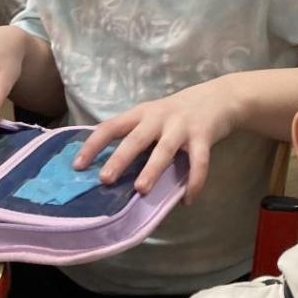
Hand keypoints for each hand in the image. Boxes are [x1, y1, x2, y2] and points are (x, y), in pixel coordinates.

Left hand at [73, 76, 244, 203]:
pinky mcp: (204, 136)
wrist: (220, 97)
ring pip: (164, 149)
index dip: (93, 145)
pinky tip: (187, 200)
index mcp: (141, 113)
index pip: (111, 127)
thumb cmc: (178, 113)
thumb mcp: (153, 117)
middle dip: (120, 158)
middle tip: (105, 179)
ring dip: (152, 169)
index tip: (77, 165)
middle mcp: (159, 118)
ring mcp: (182, 126)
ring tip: (142, 189)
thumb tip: (108, 169)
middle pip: (136, 138)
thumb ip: (135, 136)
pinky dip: (194, 181)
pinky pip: (199, 161)